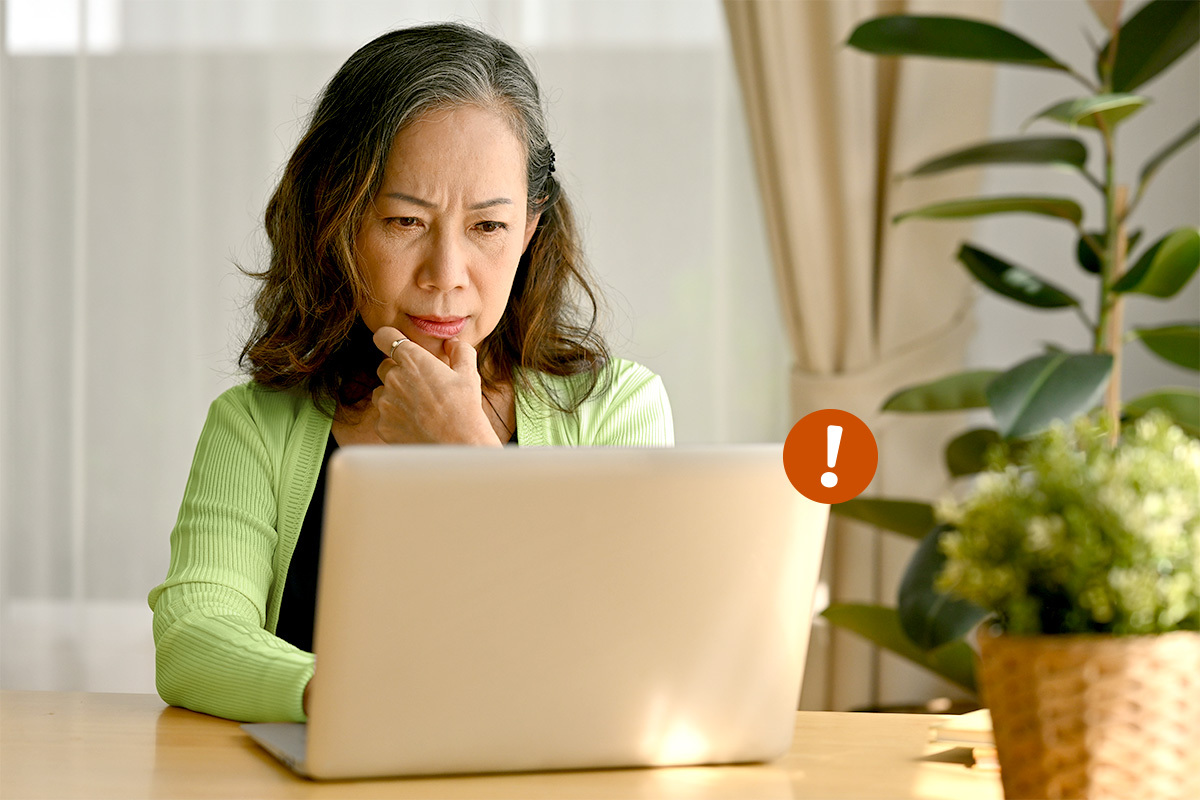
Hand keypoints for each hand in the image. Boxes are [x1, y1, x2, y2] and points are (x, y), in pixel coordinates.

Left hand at [370, 326, 500, 445]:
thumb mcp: (469, 373)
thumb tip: (451, 344)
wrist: (458, 445)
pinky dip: (395, 418)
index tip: (390, 341)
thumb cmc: (465, 408)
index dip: (387, 337)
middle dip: (398, 372)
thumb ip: (459, 350)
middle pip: (384, 366)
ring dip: (394, 396)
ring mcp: (385, 402)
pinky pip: (383, 416)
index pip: (385, 336)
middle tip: (421, 386)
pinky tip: (415, 424)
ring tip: (418, 408)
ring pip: (382, 392)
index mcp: (412, 360)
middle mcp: (393, 378)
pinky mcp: (382, 425)